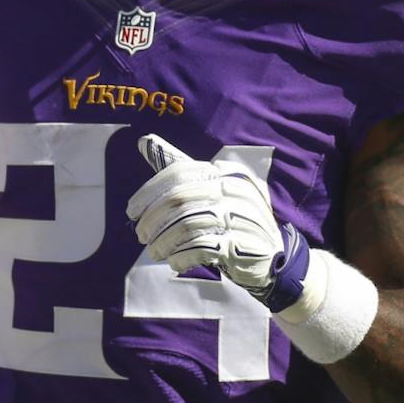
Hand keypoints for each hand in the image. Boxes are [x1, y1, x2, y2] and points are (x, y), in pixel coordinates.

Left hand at [127, 134, 304, 306]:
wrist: (272, 258)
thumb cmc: (231, 220)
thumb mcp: (208, 191)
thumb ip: (179, 169)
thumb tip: (144, 140)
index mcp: (226, 172)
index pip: (179, 172)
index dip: (150, 192)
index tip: (131, 211)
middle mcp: (237, 189)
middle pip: (180, 199)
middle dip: (153, 218)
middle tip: (140, 235)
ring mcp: (244, 217)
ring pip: (188, 224)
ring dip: (164, 241)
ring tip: (153, 252)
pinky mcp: (245, 245)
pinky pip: (203, 247)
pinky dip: (182, 256)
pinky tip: (173, 262)